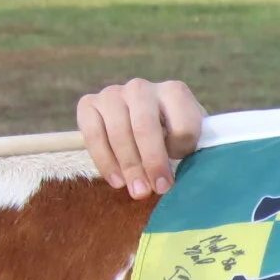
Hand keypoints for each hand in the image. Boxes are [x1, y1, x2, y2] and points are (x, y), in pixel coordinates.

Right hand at [76, 78, 204, 197]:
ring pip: (118, 132)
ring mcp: (112, 93)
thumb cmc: (173, 134)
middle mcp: (141, 88)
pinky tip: (117, 181)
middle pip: (145, 127)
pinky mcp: (89, 103)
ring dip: (128, 166)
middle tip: (157, 190)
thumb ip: (191, 148)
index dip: (182, 149)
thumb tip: (190, 177)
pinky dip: (104, 160)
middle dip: (151, 162)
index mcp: (174, 92)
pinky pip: (92, 133)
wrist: (145, 119)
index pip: (181, 124)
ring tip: (138, 191)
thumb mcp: (190, 136)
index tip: (182, 165)